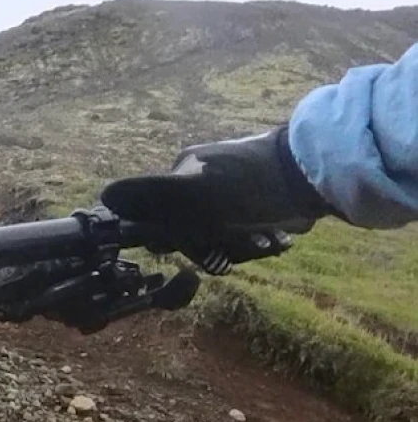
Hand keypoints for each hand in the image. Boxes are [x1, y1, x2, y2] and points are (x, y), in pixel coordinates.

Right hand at [101, 126, 334, 268]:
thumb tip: (106, 195)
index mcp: (183, 171)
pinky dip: (259, 237)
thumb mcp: (193, 192)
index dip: (178, 239)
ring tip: (266, 242)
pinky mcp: (260, 194)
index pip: (161, 217)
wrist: (315, 171)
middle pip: (193, 228)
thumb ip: (151, 194)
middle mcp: (203, 176)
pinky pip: (247, 226)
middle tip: (240, 248)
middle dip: (215, 245)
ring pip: (221, 231)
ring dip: (240, 245)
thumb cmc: (249, 185)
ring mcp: (232, 185)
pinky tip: (276, 238)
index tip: (201, 250)